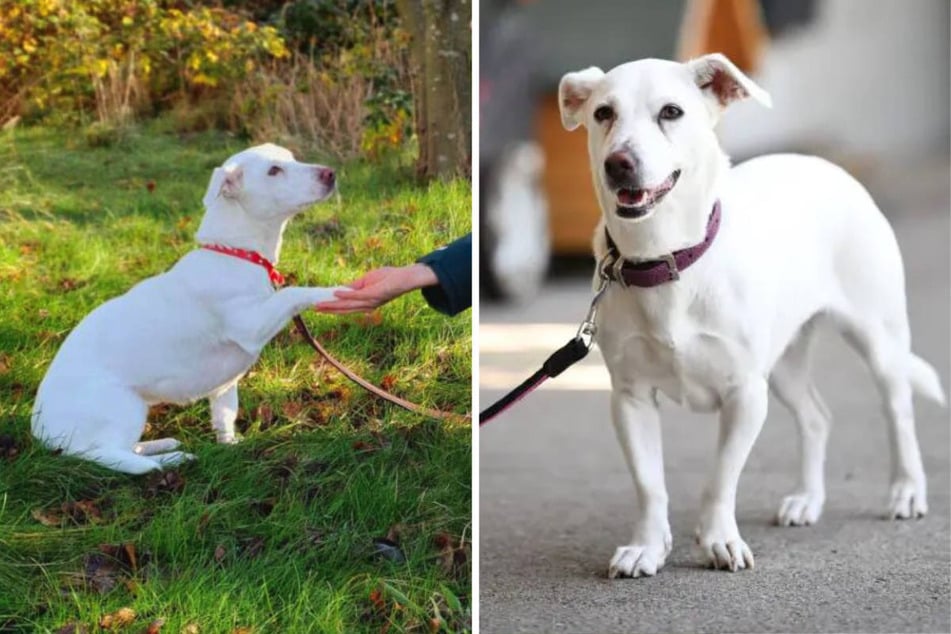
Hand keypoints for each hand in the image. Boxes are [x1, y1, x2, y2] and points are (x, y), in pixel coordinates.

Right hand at [314, 263, 437, 313]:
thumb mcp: (367, 281)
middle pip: (344, 309)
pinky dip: (346, 295)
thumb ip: (353, 287)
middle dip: (328, 309)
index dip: (331, 307)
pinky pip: (357, 296)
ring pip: (348, 305)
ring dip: (333, 305)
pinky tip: (335, 294)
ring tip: (319, 304)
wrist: (405, 277)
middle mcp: (367, 305)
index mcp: (365, 303)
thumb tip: (338, 290)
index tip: (318, 306)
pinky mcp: (374, 294)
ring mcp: (371, 301)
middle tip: (314, 308)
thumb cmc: (388, 278)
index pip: (345, 307)